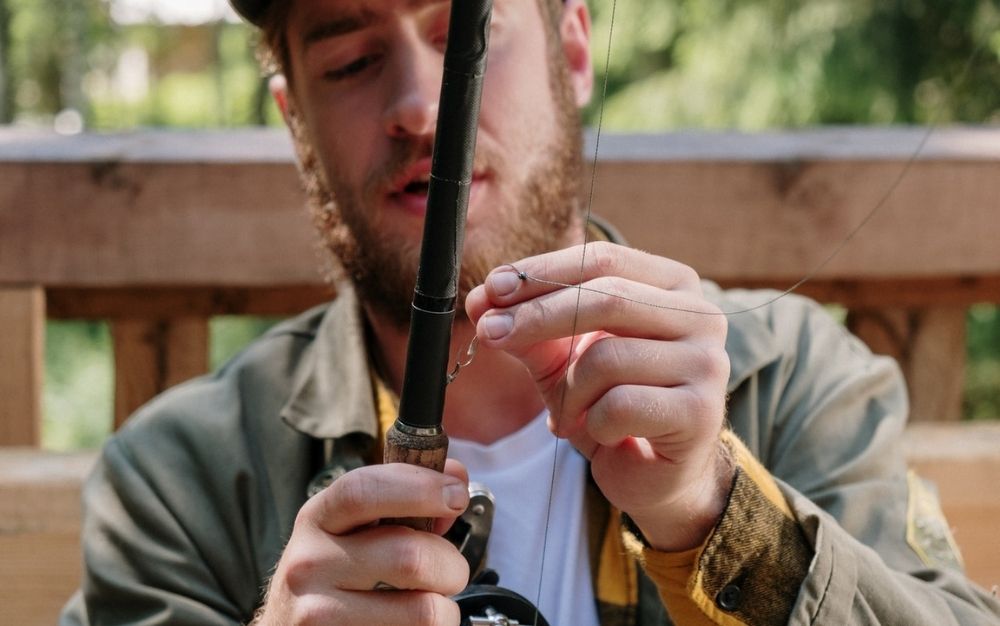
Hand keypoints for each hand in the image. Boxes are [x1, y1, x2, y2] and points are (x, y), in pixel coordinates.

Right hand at [253, 461, 470, 624]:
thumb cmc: (332, 576)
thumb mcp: (351, 531)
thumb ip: (402, 501)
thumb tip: (454, 477)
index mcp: (318, 518)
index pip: (364, 490)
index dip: (419, 487)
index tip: (456, 493)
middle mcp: (310, 563)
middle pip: (409, 555)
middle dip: (450, 564)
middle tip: (451, 572)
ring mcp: (319, 612)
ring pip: (423, 608)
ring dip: (446, 607)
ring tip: (433, 604)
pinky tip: (408, 624)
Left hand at [465, 242, 733, 551]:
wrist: (651, 473)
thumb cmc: (610, 403)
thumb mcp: (562, 358)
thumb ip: (526, 325)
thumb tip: (479, 298)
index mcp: (673, 286)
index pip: (604, 260)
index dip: (544, 271)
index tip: (493, 288)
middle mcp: (701, 315)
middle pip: (607, 298)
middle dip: (538, 315)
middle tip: (490, 334)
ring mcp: (708, 363)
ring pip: (607, 356)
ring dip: (568, 390)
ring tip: (568, 411)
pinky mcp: (701, 412)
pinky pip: (620, 405)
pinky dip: (593, 422)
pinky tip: (601, 433)